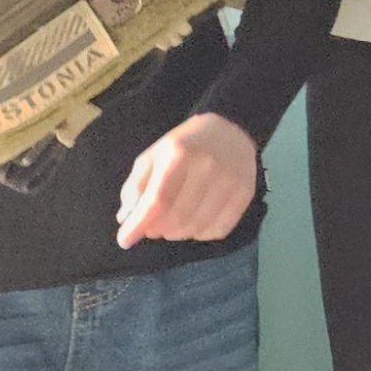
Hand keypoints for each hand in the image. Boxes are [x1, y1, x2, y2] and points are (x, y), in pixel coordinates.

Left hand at [115, 115, 259, 245]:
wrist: (230, 130)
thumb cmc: (185, 145)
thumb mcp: (153, 157)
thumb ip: (136, 187)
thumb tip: (126, 219)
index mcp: (180, 154)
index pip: (157, 200)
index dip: (139, 224)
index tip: (125, 240)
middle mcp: (208, 167)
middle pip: (177, 218)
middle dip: (157, 230)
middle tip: (151, 227)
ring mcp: (230, 182)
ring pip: (197, 227)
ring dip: (177, 233)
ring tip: (172, 223)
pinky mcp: (245, 194)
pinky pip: (219, 229)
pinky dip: (200, 234)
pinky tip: (195, 222)